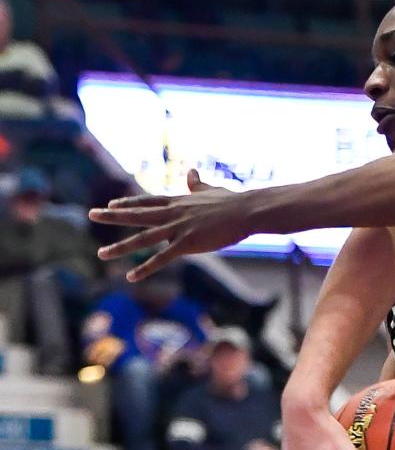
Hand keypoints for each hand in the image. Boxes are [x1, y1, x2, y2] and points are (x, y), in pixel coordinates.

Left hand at [90, 170, 257, 280]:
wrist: (247, 210)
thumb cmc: (234, 202)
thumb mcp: (212, 190)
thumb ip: (198, 184)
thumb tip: (192, 173)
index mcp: (178, 202)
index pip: (146, 201)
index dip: (128, 203)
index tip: (111, 203)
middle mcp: (172, 213)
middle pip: (137, 214)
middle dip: (112, 215)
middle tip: (91, 213)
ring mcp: (178, 229)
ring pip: (142, 238)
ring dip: (120, 247)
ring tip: (101, 254)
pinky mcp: (187, 244)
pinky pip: (161, 259)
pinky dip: (145, 268)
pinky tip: (130, 276)